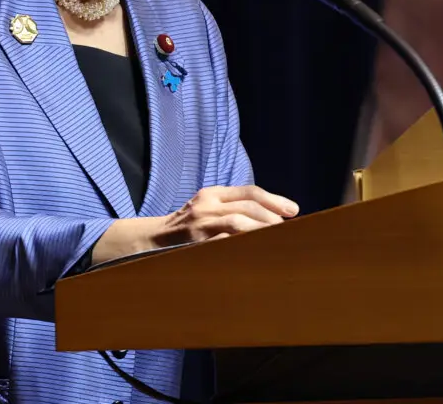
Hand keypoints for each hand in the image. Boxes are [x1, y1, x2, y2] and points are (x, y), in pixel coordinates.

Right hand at [158, 185, 298, 245]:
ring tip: (276, 239)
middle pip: (248, 206)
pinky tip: (254, 251)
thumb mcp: (206, 210)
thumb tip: (271, 218)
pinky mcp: (193, 241)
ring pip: (239, 221)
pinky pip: (222, 242)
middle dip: (272, 217)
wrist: (148, 240)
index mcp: (212, 194)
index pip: (250, 192)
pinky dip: (240, 245)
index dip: (274, 200)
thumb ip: (231, 209)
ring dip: (261, 230)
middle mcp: (207, 204)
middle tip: (288, 229)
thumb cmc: (185, 228)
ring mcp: (200, 222)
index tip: (293, 211)